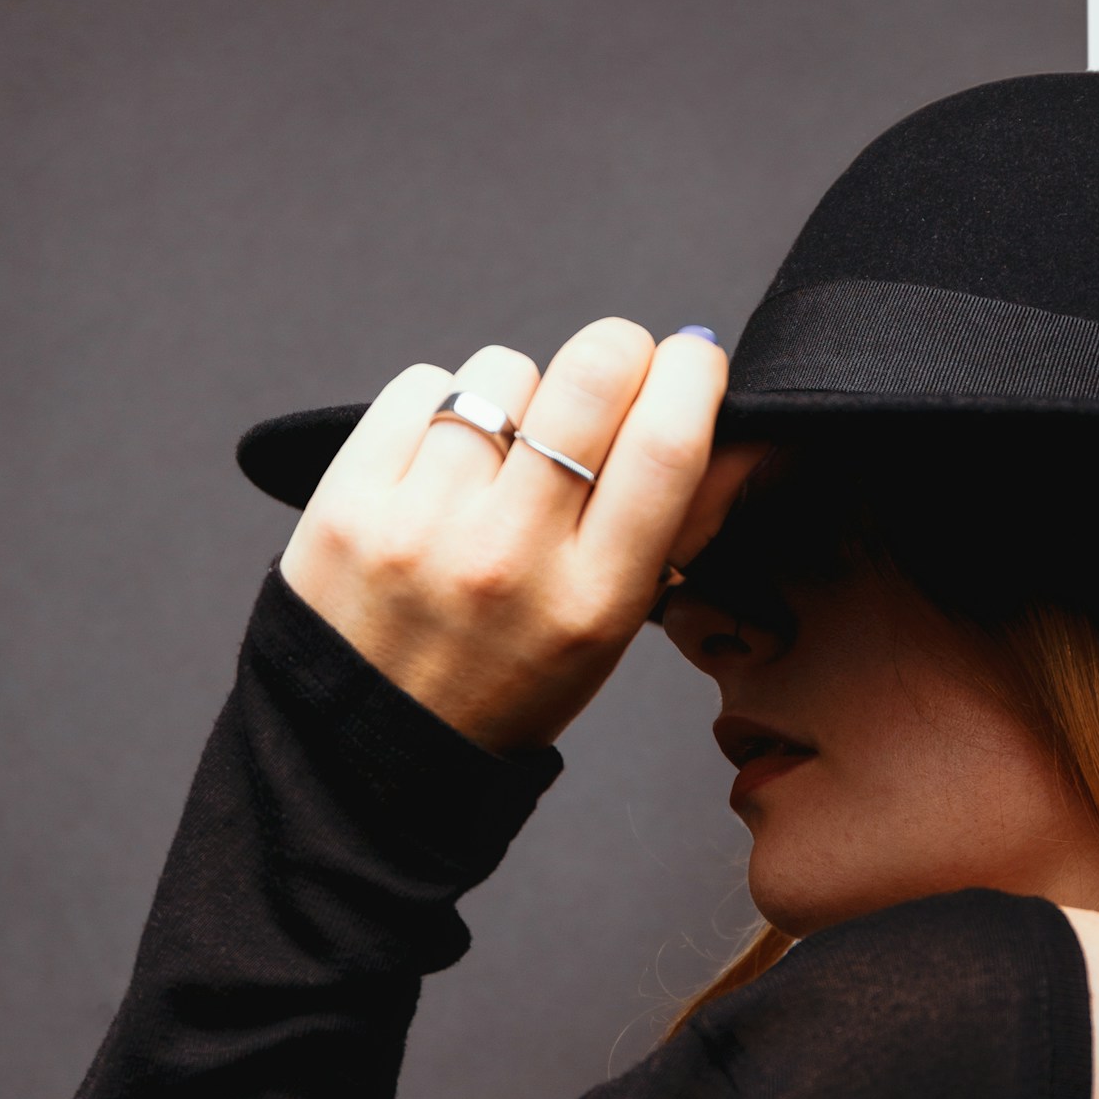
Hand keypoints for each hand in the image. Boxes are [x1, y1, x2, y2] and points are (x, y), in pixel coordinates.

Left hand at [278, 320, 764, 751]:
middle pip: (593, 374)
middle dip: (618, 350)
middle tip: (611, 376)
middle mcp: (511, 558)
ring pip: (504, 371)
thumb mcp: (611, 629)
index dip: (693, 373)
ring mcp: (423, 525)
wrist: (369, 747)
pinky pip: (420, 385)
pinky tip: (441, 465)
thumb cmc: (507, 682)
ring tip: (503, 458)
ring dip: (520, 395)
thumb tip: (747, 433)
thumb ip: (681, 527)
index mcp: (594, 600)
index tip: (691, 361)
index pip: (668, 444)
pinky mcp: (351, 500)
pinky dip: (441, 406)